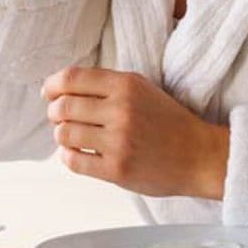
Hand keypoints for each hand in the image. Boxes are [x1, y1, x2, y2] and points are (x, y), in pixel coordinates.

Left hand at [41, 66, 228, 199]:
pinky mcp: (117, 169)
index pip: (71, 78)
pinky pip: (74, 161)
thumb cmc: (167, 122)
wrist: (199, 156)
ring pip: (64, 134)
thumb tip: (59, 88)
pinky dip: (68, 156)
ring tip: (72, 137)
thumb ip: (105, 85)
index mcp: (125, 85)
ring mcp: (119, 141)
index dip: (52, 85)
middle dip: (54, 112)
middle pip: (63, 106)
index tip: (49, 93)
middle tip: (59, 118)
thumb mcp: (141, 89)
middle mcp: (121, 110)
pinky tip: (79, 153)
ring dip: (62, 135)